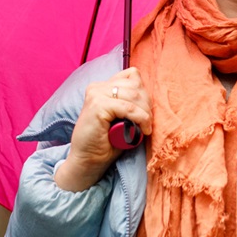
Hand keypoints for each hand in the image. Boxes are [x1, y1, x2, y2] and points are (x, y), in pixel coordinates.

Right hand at [54, 68, 150, 191]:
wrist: (88, 161)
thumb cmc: (106, 142)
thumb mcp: (121, 117)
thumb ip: (130, 102)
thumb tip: (148, 96)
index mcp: (102, 86)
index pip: (132, 76)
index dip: (143, 93)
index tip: (146, 112)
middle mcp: (97, 87)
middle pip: (135, 85)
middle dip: (147, 104)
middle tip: (148, 123)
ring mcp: (96, 94)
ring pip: (134, 95)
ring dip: (145, 112)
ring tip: (145, 127)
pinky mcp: (97, 105)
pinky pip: (128, 108)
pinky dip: (140, 118)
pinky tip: (143, 129)